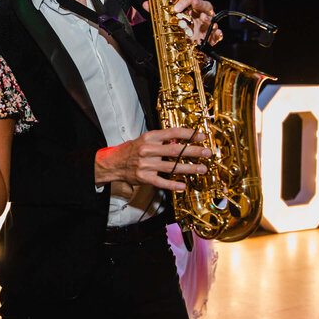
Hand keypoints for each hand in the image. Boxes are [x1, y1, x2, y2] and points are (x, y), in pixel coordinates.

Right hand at [94, 127, 211, 190]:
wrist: (112, 163)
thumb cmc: (130, 150)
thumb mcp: (144, 139)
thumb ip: (161, 139)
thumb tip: (181, 139)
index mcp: (149, 137)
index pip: (172, 133)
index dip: (188, 134)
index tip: (201, 136)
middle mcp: (148, 150)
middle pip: (175, 150)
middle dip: (194, 151)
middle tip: (207, 152)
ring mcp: (146, 165)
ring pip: (172, 167)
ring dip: (189, 168)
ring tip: (202, 169)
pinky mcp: (143, 177)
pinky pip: (161, 182)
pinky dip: (173, 184)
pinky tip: (183, 185)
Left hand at [157, 0, 222, 45]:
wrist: (189, 50)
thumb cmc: (182, 31)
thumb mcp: (171, 22)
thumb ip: (159, 13)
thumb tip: (145, 4)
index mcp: (193, 9)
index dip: (185, 0)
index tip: (175, 8)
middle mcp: (202, 16)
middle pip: (206, 5)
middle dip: (201, 4)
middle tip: (194, 4)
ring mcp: (208, 27)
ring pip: (213, 19)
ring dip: (209, 18)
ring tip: (203, 18)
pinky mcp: (212, 39)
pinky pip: (218, 35)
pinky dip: (218, 34)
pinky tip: (216, 33)